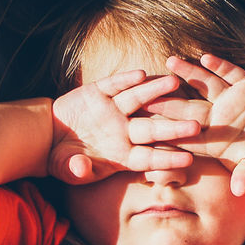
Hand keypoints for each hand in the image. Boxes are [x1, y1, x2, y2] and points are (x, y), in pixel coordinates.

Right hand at [49, 70, 200, 184]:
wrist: (46, 136)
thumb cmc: (64, 160)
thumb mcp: (67, 169)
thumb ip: (76, 170)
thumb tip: (81, 168)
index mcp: (121, 155)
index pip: (148, 158)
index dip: (167, 159)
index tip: (188, 160)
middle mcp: (122, 131)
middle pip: (152, 129)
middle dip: (173, 127)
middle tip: (197, 125)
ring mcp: (112, 111)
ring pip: (138, 100)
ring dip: (155, 91)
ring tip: (174, 82)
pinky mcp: (97, 92)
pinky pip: (114, 84)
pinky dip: (125, 80)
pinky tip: (140, 74)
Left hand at [145, 54, 244, 195]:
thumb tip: (237, 190)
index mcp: (215, 139)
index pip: (187, 135)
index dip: (169, 132)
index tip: (148, 129)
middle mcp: (218, 117)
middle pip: (188, 108)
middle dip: (168, 102)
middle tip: (144, 94)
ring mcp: (230, 99)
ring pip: (205, 84)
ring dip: (188, 73)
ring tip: (169, 62)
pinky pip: (230, 73)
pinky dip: (219, 66)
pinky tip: (205, 58)